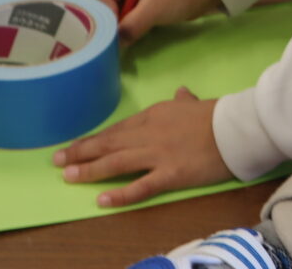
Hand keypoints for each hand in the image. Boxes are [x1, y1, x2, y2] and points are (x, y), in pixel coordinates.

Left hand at [53, 87, 231, 206]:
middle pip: (109, 143)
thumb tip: (180, 91)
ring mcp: (158, 154)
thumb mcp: (194, 102)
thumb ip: (182, 100)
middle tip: (56, 160)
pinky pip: (140, 186)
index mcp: (154, 114)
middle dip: (81, 152)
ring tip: (68, 176)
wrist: (235, 128)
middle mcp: (149, 133)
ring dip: (90, 170)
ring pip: (117, 162)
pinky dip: (120, 194)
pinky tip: (102, 200)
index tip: (75, 145)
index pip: (118, 128)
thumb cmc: (216, 114)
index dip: (94, 138)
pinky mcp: (170, 174)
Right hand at [96, 0, 218, 44]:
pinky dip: (127, 29)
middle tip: (107, 47)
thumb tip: (113, 45)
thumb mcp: (155, 8)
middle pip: (105, 7)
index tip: (104, 40)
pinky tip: (125, 42)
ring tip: (114, 48)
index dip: (101, 20)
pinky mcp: (143, 4)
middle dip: (107, 26)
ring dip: (117, 30)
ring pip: (116, 15)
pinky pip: (128, 18)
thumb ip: (131, 25)